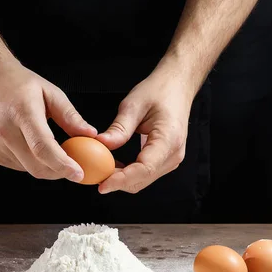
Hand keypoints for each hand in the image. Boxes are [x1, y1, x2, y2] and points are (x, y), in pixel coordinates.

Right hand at [0, 60, 96, 181]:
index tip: (79, 173)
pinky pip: (18, 166)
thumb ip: (70, 117)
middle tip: (74, 166)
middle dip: (59, 172)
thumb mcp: (50, 92)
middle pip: (37, 166)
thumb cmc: (18, 82)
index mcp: (22, 113)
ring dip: (46, 166)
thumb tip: (90, 135)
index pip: (43, 147)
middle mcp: (5, 131)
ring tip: (53, 149)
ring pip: (28, 169)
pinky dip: (31, 162)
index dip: (63, 165)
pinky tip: (33, 146)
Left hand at [95, 65, 198, 193]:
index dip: (121, 180)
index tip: (102, 185)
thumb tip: (101, 145)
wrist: (177, 86)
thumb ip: (119, 128)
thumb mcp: (134, 105)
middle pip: (142, 179)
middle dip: (117, 182)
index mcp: (169, 139)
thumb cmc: (160, 91)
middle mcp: (173, 153)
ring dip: (121, 179)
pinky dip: (128, 173)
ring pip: (143, 180)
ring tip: (101, 168)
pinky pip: (145, 173)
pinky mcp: (165, 158)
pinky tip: (113, 165)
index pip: (144, 169)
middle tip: (94, 175)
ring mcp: (171, 158)